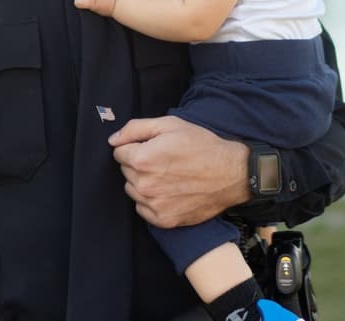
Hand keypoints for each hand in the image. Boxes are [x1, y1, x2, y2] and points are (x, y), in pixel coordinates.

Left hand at [109, 115, 250, 227]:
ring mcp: (153, 205)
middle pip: (125, 172)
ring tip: (167, 176)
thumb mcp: (170, 125)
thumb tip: (113, 140)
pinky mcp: (163, 220)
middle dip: (138, 164)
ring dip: (143, 183)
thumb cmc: (202, 146)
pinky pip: (142, 209)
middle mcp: (144, 185)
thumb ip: (135, 129)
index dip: (135, 147)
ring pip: (132, 190)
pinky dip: (151, 200)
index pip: (119, 152)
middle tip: (163, 160)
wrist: (231, 174)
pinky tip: (169, 191)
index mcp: (143, 159)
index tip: (152, 147)